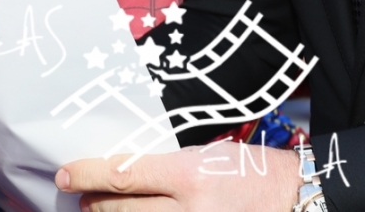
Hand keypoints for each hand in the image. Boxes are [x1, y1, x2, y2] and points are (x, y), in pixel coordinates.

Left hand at [56, 144, 299, 211]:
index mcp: (190, 174)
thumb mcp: (210, 156)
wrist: (299, 200)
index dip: (88, 176)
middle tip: (82, 200)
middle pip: (123, 211)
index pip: (124, 174)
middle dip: (95, 205)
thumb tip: (129, 177)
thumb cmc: (255, 171)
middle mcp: (190, 209)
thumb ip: (170, 168)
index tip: (65, 175)